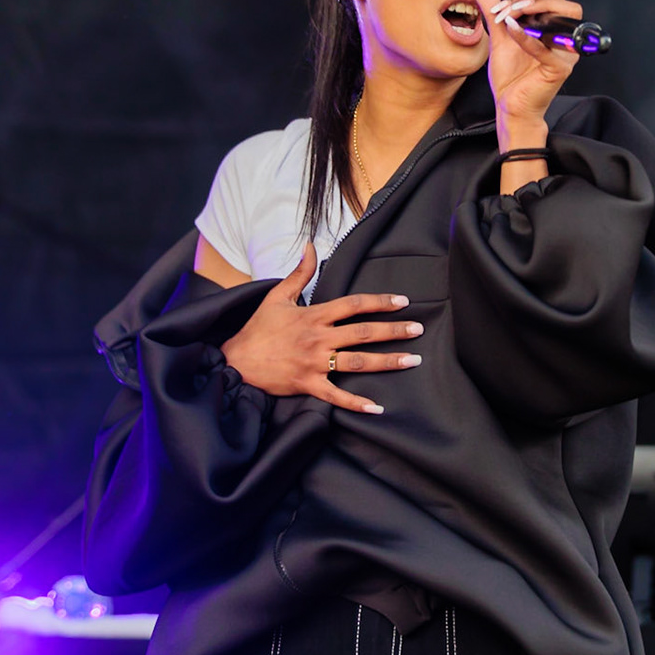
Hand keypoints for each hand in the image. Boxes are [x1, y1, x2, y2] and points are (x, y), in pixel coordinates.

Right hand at [219, 244, 423, 413]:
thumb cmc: (258, 329)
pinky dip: (357, 403)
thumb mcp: (277, 296)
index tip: (402, 302)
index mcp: (314, 316)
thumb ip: (299, 273)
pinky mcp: (308, 385)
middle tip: (418, 329)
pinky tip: (377, 407)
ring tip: (412, 360)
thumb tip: (311, 247)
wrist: (236, 360)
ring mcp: (315, 363)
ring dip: (387, 362)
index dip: (379, 302)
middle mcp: (318, 339)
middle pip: (363, 332)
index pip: (353, 305)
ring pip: (357, 362)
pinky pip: (336, 396)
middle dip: (394, 331)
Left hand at [468, 0, 581, 141]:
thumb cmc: (510, 76)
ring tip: (509, 17)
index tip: (499, 6)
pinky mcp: (560, 69)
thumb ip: (492, 10)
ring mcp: (566, 54)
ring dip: (534, 10)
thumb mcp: (498, 36)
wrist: (508, 105)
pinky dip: (526, 36)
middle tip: (505, 11)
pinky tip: (510, 29)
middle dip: (531, 0)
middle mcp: (564, 39)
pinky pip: (547, 47)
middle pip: (562, 2)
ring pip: (564, 16)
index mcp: (554, 29)